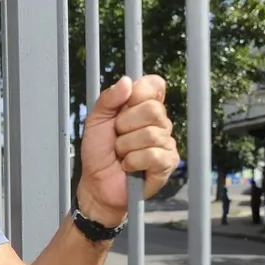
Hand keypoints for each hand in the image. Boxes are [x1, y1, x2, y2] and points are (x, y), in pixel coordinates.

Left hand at [77, 75, 178, 225]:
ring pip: (150, 134)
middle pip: (152, 110)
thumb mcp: (96, 121)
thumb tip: (126, 81)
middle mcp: (159, 121)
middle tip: (117, 137)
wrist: (97, 183)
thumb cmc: (99, 152)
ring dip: (126, 147)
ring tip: (121, 154)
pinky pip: (153, 155)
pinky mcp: (168, 162)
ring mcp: (166, 142)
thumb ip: (108, 99)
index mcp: (144, 106)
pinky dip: (133, 161)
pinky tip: (129, 166)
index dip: (138, 93)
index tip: (122, 109)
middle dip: (125, 126)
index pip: (155, 85)